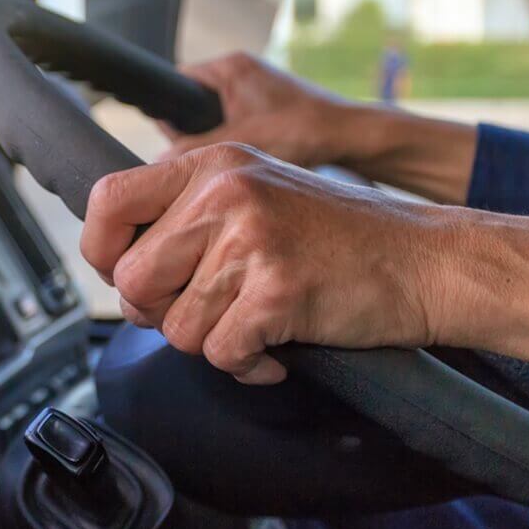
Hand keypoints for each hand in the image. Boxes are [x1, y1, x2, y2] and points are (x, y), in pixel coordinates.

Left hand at [82, 143, 450, 384]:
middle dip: (161, 313)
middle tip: (208, 313)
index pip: (107, 200)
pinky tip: (277, 348)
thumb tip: (119, 261)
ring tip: (255, 325)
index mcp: (213, 163)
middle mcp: (225, 192)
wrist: (427, 261)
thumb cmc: (343, 239)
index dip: (101, 252)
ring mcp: (250, 239)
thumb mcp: (259, 193)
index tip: (127, 277)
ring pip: (175, 327)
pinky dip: (247, 365)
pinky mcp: (276, 290)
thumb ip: (192, 213)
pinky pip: (220, 354)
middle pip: (131, 280)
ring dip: (212, 342)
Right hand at [161, 52, 356, 166]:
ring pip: (214, 111)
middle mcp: (240, 69)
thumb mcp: (240, 142)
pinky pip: (234, 117)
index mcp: (229, 66)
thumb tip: (160, 162)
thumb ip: (195, 149)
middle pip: (193, 98)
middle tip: (201, 152)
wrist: (349, 135)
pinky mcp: (267, 101)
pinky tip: (245, 154)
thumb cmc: (302, 129)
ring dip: (215, 134)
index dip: (169, 109)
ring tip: (227, 153)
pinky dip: (234, 135)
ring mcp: (255, 84)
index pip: (177, 80)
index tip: (172, 138)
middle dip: (192, 127)